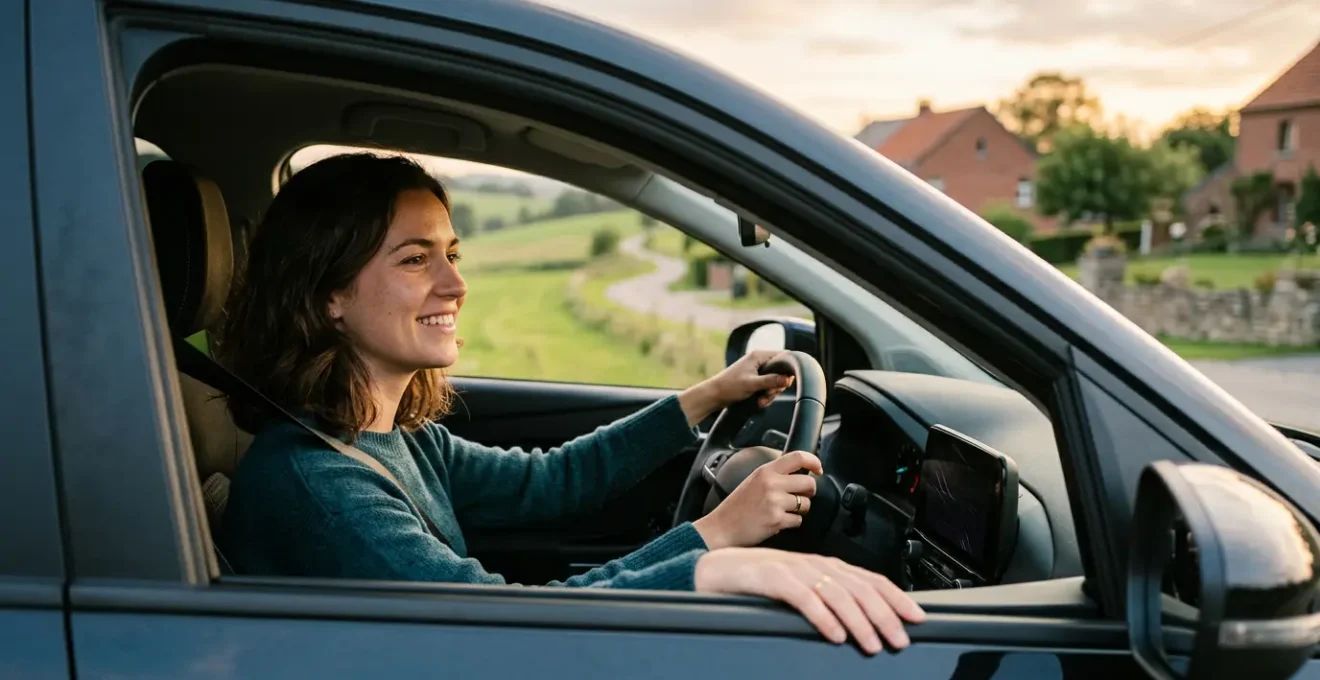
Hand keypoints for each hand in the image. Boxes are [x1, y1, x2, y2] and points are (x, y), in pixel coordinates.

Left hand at [678, 350, 793, 426]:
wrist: (714, 395)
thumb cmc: (730, 386)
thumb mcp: (752, 384)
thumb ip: (771, 381)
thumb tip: (788, 379)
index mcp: (758, 356)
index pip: (783, 356)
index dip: (787, 370)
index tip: (786, 382)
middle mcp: (759, 361)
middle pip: (780, 372)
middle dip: (776, 386)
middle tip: (768, 394)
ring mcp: (757, 370)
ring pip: (775, 382)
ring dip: (770, 393)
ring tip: (761, 401)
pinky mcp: (755, 379)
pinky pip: (767, 387)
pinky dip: (765, 395)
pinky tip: (759, 402)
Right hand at [692, 450, 821, 548]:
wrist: (722, 527)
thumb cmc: (737, 506)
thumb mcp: (753, 480)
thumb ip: (774, 475)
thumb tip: (800, 473)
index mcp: (766, 471)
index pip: (798, 457)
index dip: (814, 461)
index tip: (818, 469)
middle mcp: (771, 483)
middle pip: (809, 482)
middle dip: (809, 492)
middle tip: (801, 496)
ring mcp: (774, 502)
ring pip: (806, 504)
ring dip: (800, 510)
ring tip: (783, 511)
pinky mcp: (776, 519)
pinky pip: (798, 520)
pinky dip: (791, 523)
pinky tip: (777, 521)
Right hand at [695, 548, 925, 653]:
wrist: (715, 569)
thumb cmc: (758, 583)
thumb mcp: (800, 589)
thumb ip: (828, 599)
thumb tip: (862, 624)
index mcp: (824, 566)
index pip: (869, 580)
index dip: (895, 598)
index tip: (916, 618)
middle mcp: (814, 565)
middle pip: (859, 588)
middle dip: (884, 615)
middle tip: (900, 639)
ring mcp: (793, 569)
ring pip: (836, 593)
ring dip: (859, 621)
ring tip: (873, 644)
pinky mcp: (772, 578)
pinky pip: (802, 597)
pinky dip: (822, 616)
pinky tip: (835, 634)